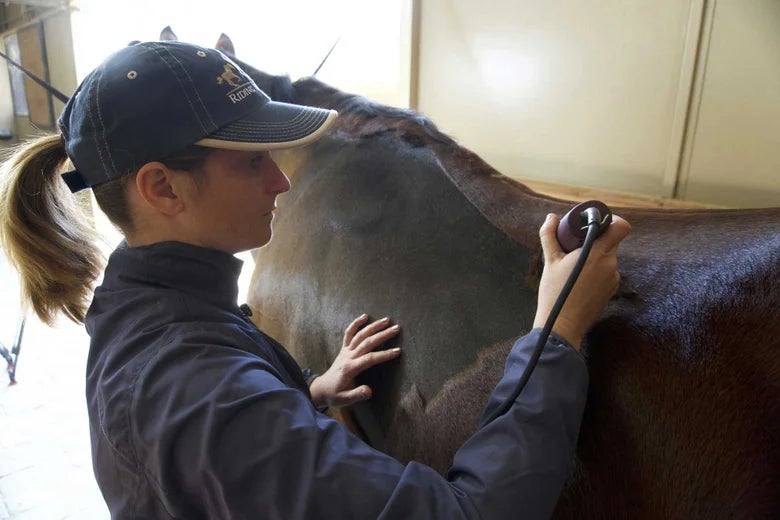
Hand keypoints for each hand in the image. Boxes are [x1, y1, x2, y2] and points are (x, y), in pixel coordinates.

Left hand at [309, 314, 401, 408]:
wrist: (321, 389)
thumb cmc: (334, 395)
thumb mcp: (344, 400)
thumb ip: (357, 395)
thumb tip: (369, 391)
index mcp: (350, 368)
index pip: (369, 359)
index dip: (384, 354)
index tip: (397, 351)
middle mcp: (348, 357)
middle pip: (367, 343)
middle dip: (382, 335)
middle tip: (396, 329)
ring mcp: (345, 351)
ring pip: (360, 335)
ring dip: (373, 326)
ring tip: (387, 320)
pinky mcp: (343, 349)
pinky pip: (349, 333)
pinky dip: (356, 323)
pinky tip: (365, 316)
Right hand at [533, 213, 630, 348]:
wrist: (562, 326)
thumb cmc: (555, 292)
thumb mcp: (549, 261)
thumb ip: (550, 235)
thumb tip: (551, 218)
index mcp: (597, 253)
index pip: (620, 227)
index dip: (613, 221)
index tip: (597, 223)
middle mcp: (610, 264)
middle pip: (612, 242)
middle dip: (597, 240)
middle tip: (577, 245)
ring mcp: (613, 279)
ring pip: (609, 258)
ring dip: (596, 257)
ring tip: (575, 266)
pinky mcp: (612, 290)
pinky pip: (608, 272)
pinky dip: (597, 271)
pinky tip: (581, 280)